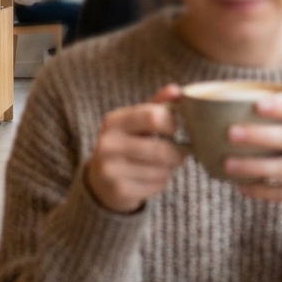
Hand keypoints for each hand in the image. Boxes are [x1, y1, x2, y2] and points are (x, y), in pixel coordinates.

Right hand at [85, 85, 186, 213]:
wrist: (101, 181)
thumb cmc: (127, 144)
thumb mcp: (137, 122)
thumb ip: (157, 105)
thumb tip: (177, 91)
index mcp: (114, 121)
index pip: (153, 116)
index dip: (172, 123)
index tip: (175, 128)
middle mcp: (108, 144)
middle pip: (160, 149)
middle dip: (177, 152)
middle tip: (180, 152)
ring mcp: (111, 169)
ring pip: (161, 169)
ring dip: (170, 168)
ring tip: (163, 164)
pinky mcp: (119, 190)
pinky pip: (156, 185)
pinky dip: (162, 181)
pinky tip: (152, 177)